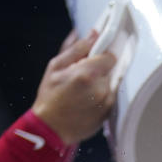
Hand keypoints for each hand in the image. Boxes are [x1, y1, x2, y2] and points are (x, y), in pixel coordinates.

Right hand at [31, 30, 116, 145]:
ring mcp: (107, 102)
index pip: (111, 56)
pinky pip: (110, 97)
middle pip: (111, 70)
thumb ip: (76, 48)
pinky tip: (87, 100)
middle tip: (83, 76)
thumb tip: (93, 33)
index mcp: (87, 74)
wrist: (51, 128)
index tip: (95, 57)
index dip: (103, 55)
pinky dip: (102, 95)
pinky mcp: (109, 113)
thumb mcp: (56, 66)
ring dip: (101, 83)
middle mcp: (101, 88)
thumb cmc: (50, 96)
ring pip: (111, 83)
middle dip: (100, 70)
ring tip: (83, 90)